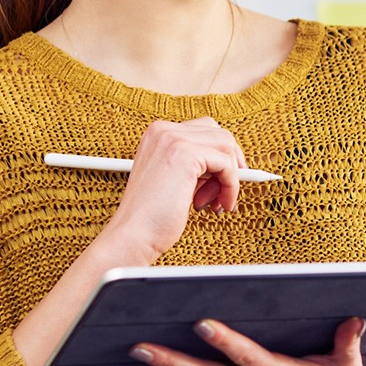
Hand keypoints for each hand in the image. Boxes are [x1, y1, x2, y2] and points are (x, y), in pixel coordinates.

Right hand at [105, 117, 246, 259]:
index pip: (205, 130)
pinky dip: (230, 186)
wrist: (133, 235)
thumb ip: (197, 166)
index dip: (221, 157)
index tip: (225, 180)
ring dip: (229, 178)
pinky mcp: (186, 154)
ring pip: (226, 146)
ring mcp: (174, 139)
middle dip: (229, 165)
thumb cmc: (151, 216)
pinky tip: (219, 205)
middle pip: (219, 134)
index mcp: (158, 134)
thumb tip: (232, 164)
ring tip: (214, 202)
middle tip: (224, 193)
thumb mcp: (175, 179)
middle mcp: (163, 130)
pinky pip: (227, 164)